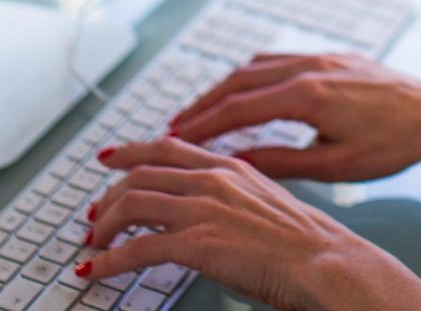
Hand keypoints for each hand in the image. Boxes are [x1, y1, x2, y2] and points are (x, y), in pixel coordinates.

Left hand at [79, 136, 420, 310]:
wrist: (327, 262)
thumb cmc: (308, 245)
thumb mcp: (269, 203)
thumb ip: (237, 197)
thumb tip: (214, 210)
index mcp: (231, 166)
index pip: (167, 147)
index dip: (131, 151)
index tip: (109, 158)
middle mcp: (213, 179)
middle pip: (140, 173)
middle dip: (108, 195)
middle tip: (94, 216)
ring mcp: (203, 209)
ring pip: (131, 204)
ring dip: (104, 227)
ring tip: (93, 246)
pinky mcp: (197, 243)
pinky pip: (135, 249)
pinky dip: (109, 261)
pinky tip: (97, 272)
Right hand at [168, 53, 420, 181]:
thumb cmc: (395, 143)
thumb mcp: (336, 166)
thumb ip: (281, 162)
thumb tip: (237, 162)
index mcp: (309, 95)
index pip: (239, 107)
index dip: (202, 124)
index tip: (175, 137)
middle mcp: (311, 66)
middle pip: (239, 80)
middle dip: (204, 104)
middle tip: (175, 126)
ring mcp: (322, 56)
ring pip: (257, 64)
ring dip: (225, 87)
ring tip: (201, 110)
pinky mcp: (332, 55)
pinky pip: (280, 57)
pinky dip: (253, 73)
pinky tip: (245, 88)